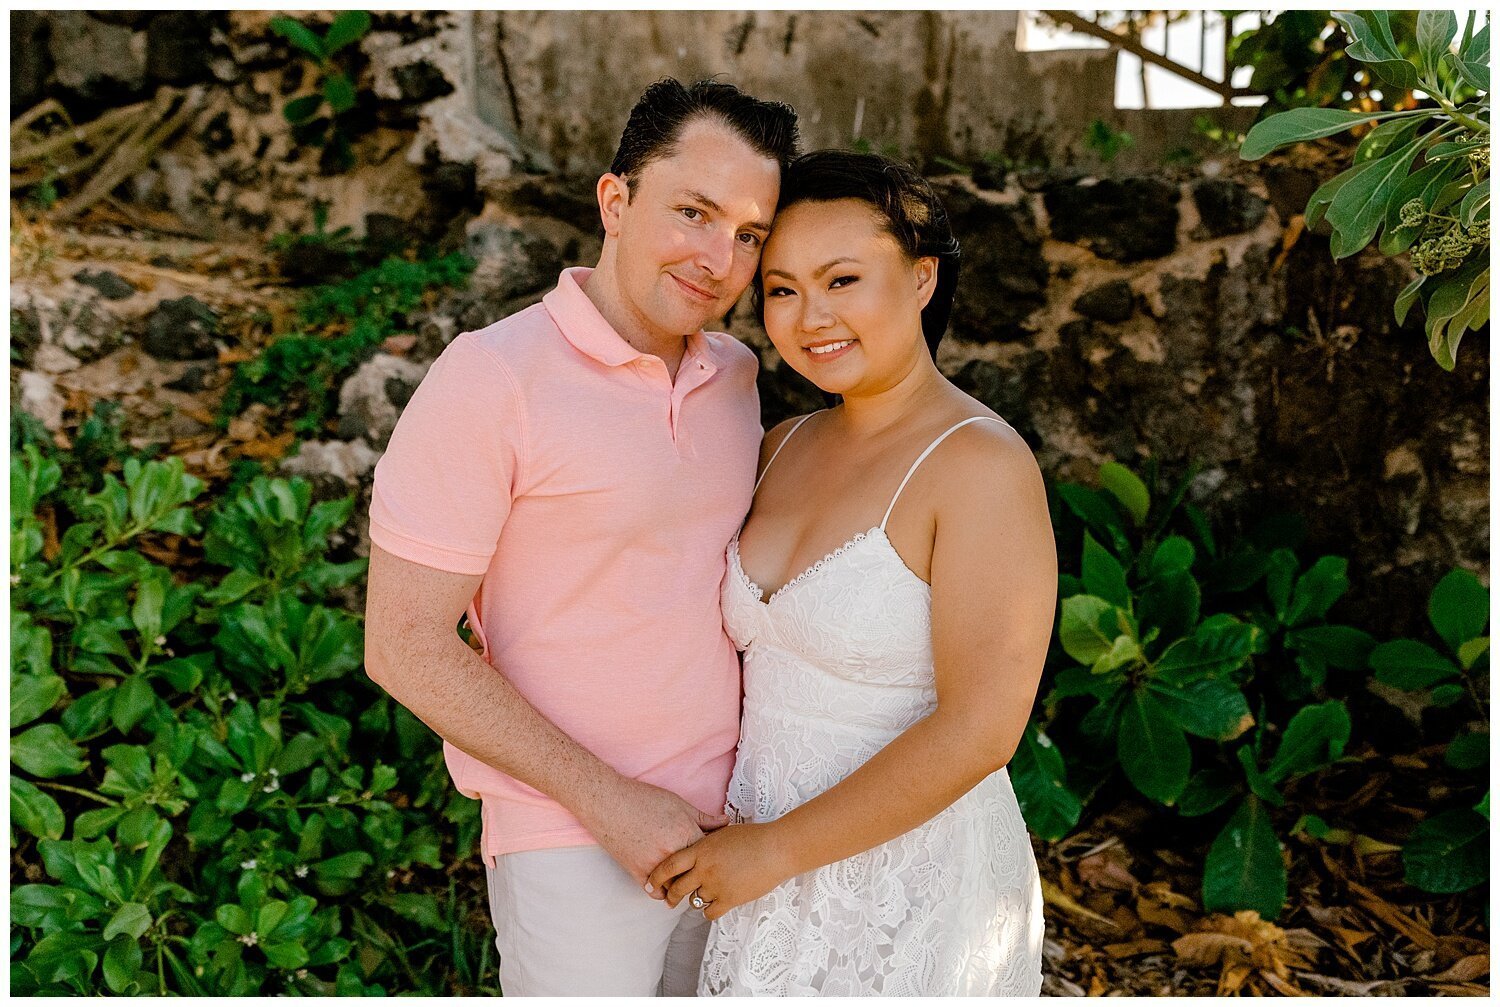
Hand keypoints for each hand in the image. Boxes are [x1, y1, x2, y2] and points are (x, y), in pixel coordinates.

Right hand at [571, 775, 728, 893]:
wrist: (608, 802)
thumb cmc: (643, 799)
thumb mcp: (678, 803)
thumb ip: (703, 817)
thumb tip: (725, 823)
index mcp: (686, 833)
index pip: (710, 853)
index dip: (715, 856)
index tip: (717, 859)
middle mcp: (672, 852)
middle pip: (696, 874)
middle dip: (703, 876)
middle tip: (708, 877)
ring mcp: (654, 865)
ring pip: (677, 887)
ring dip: (683, 887)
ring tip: (689, 886)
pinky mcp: (637, 872)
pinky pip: (655, 892)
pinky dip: (663, 892)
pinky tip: (668, 887)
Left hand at [646, 821, 791, 920]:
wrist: (776, 849)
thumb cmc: (753, 837)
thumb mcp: (723, 833)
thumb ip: (705, 841)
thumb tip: (693, 842)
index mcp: (701, 850)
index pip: (669, 865)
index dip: (657, 876)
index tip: (651, 883)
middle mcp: (704, 869)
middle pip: (677, 887)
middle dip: (670, 895)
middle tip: (668, 899)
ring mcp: (716, 886)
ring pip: (694, 900)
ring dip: (694, 900)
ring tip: (698, 897)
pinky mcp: (729, 899)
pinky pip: (709, 912)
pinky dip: (708, 910)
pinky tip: (712, 905)